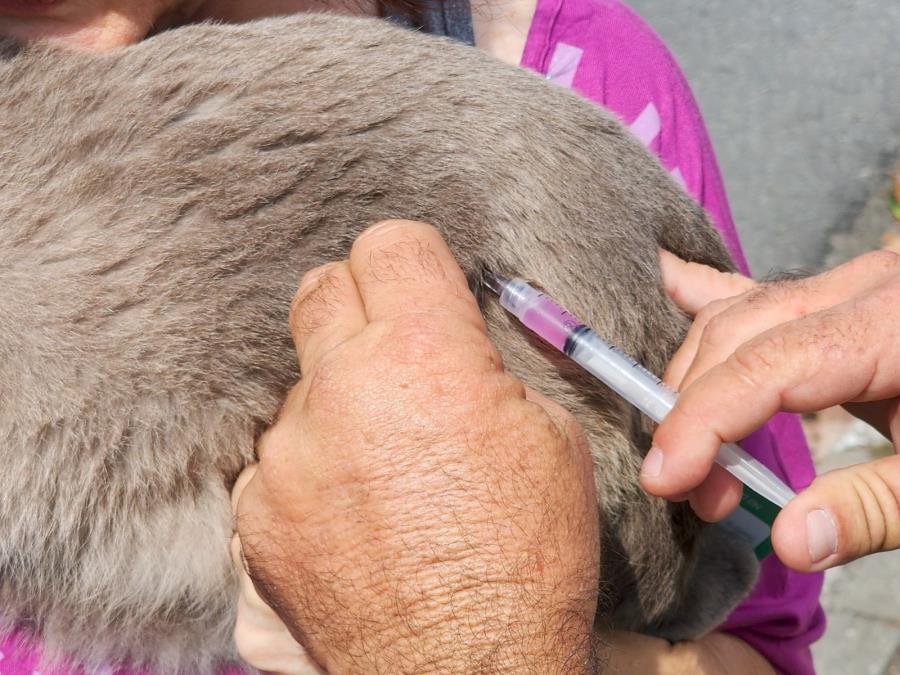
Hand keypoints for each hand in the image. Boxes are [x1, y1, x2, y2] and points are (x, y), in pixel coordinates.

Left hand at [233, 221, 599, 672]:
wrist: (468, 667)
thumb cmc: (528, 557)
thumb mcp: (548, 436)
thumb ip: (483, 367)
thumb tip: (448, 344)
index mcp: (424, 355)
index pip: (388, 243)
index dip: (411, 263)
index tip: (421, 289)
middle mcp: (342, 389)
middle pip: (321, 289)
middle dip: (359, 305)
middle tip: (394, 351)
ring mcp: (287, 451)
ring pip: (300, 382)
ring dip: (337, 399)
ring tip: (383, 461)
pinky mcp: (256, 507)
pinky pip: (278, 456)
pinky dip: (312, 465)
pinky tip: (353, 509)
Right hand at [640, 249, 899, 571]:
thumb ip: (876, 508)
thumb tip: (787, 541)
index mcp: (895, 325)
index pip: (768, 366)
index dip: (705, 421)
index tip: (667, 479)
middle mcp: (864, 286)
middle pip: (740, 333)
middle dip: (697, 410)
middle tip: (693, 490)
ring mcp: (852, 282)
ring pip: (740, 312)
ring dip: (698, 374)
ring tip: (687, 443)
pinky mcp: (846, 295)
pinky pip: (761, 289)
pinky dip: (709, 297)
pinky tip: (667, 282)